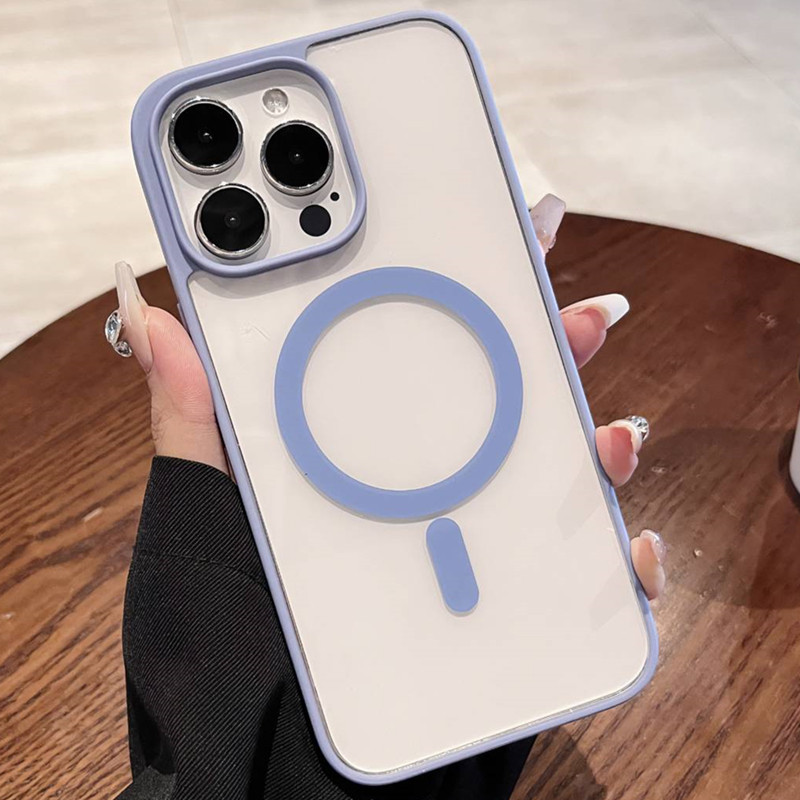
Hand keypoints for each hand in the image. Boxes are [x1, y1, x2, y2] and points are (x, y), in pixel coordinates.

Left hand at [114, 195, 664, 599]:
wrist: (267, 764)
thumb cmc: (228, 640)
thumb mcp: (202, 514)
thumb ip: (192, 419)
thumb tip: (154, 316)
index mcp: (358, 451)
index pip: (415, 353)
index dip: (458, 288)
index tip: (493, 233)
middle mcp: (421, 491)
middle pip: (501, 402)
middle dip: (548, 347)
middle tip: (577, 306)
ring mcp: (467, 549)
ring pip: (553, 480)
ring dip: (594, 444)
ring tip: (608, 428)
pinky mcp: (506, 616)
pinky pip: (580, 584)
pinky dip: (615, 562)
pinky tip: (628, 544)